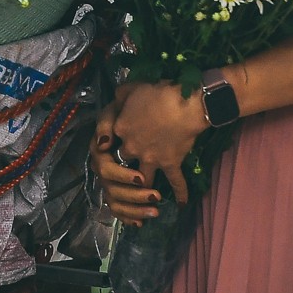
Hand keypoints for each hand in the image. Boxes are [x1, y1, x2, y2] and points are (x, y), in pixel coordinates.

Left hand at [112, 79, 206, 207]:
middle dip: (123, 169)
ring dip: (144, 188)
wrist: (184, 104)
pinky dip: (180, 193)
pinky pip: (175, 182)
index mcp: (120, 128)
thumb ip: (119, 96)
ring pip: (143, 179)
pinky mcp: (170, 163)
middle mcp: (132, 147)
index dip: (110, 141)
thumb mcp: (131, 87)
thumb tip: (115, 100)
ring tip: (148, 196)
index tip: (112, 144)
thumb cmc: (157, 91)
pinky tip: (182, 204)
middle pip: (122, 162)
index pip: (109, 139)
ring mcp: (151, 158)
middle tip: (127, 173)